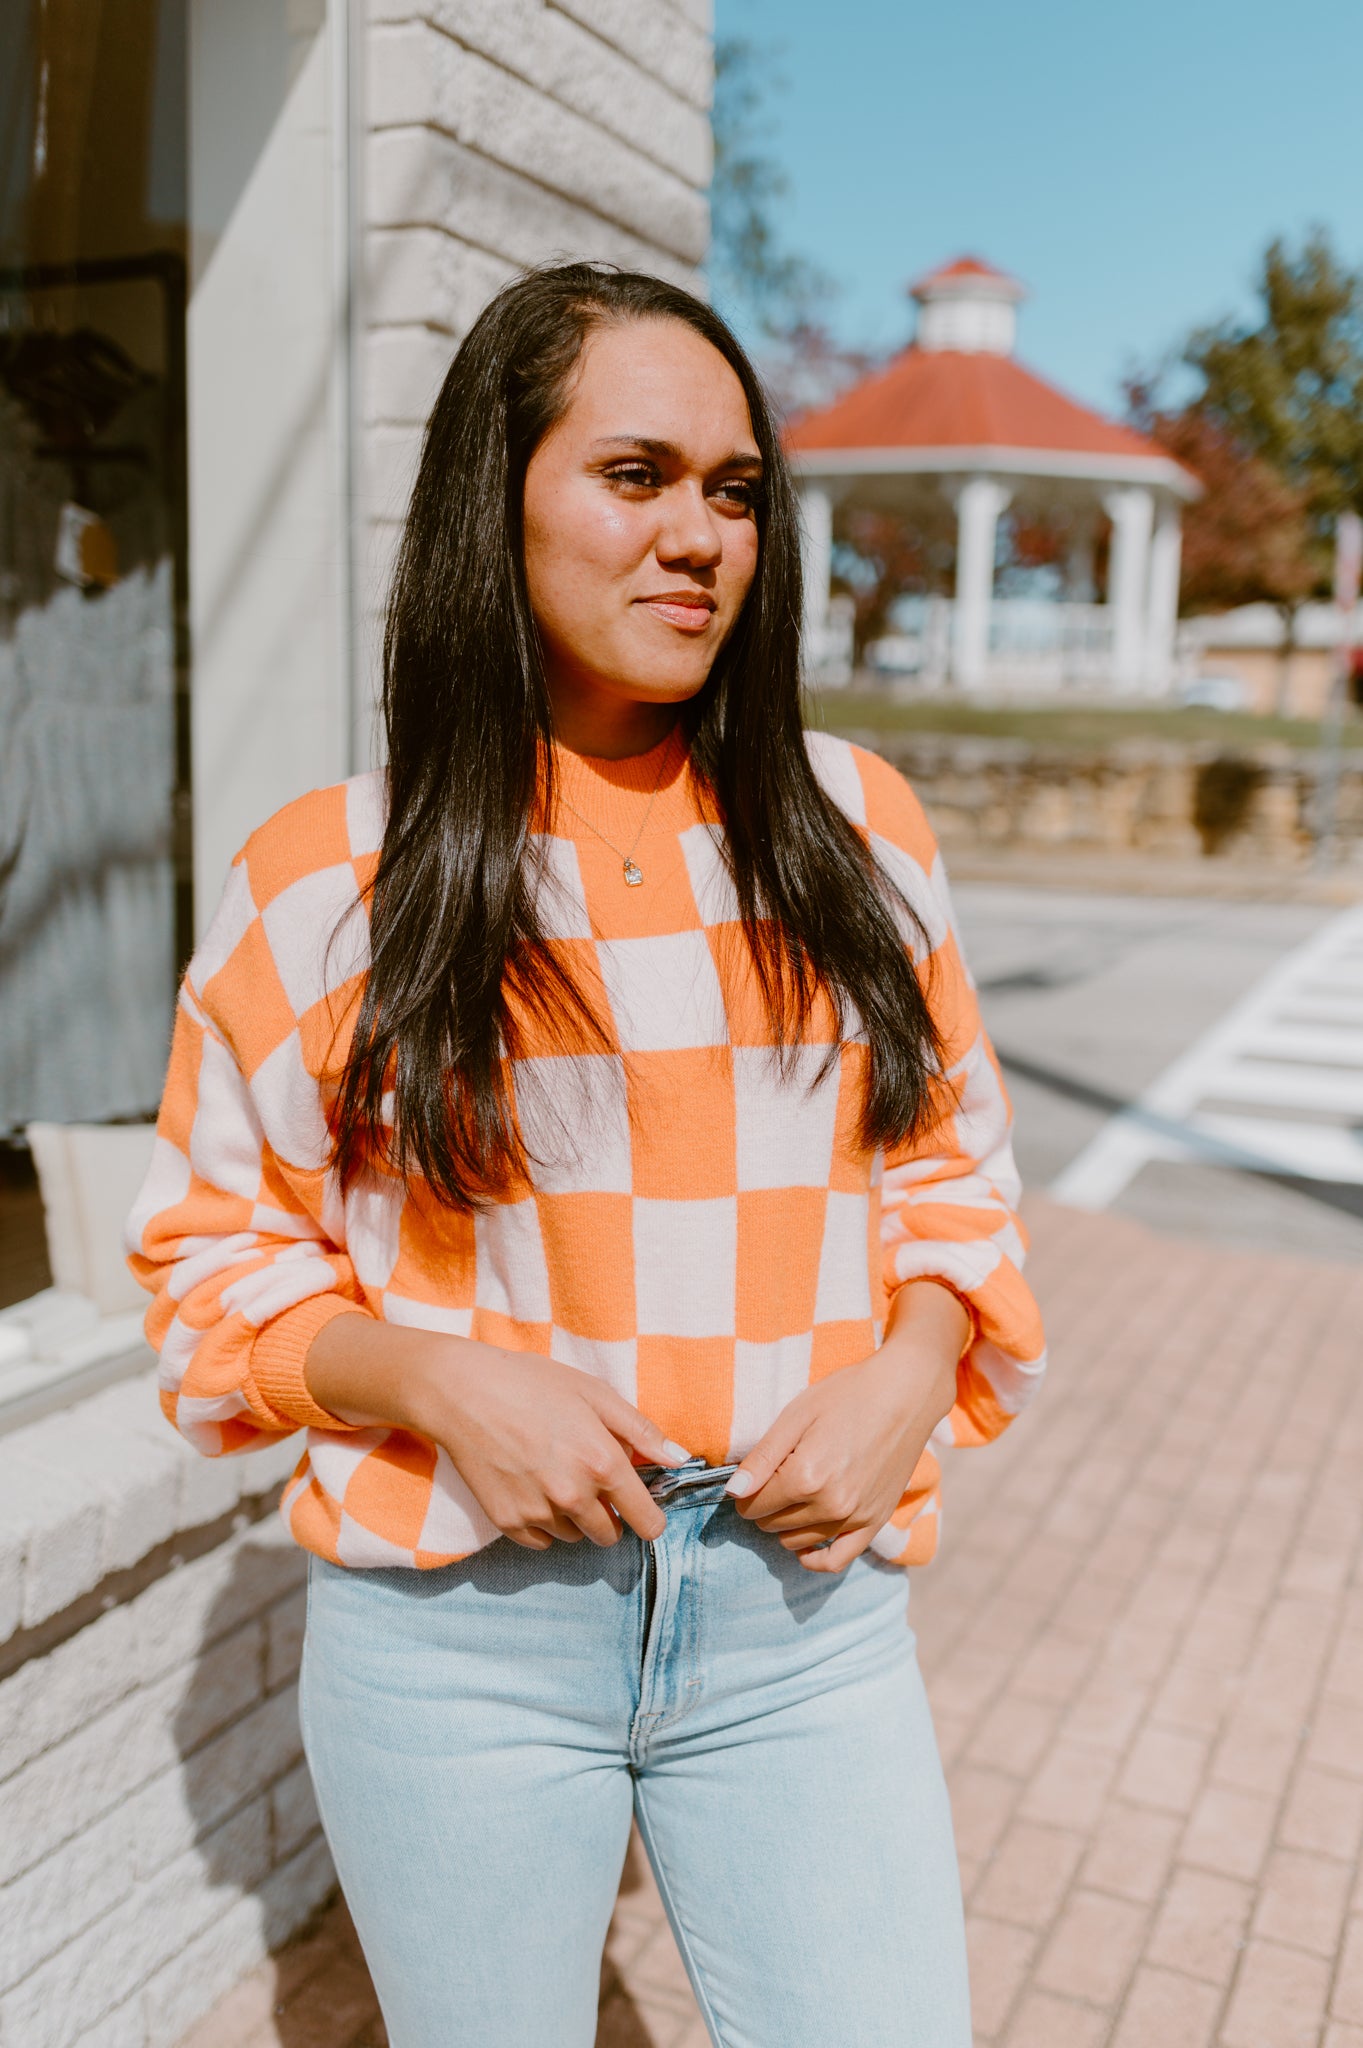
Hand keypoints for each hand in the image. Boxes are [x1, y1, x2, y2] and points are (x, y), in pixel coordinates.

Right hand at [305, 1317, 688, 1549]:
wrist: (462, 1392)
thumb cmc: (532, 1384)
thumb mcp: (594, 1393)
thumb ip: (640, 1431)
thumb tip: (679, 1459)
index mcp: (603, 1463)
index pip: (647, 1522)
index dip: (650, 1517)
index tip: (642, 1508)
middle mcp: (574, 1496)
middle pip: (610, 1535)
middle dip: (608, 1514)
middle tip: (587, 1478)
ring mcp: (538, 1513)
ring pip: (574, 1536)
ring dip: (573, 1517)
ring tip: (552, 1474)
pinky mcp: (507, 1522)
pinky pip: (541, 1541)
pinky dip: (542, 1523)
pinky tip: (530, 1487)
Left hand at [724, 1281, 967, 1572]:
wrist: (905, 1394)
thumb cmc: (847, 1395)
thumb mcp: (796, 1414)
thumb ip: (763, 1457)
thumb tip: (734, 1492)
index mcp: (806, 1476)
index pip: (753, 1506)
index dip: (745, 1492)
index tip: (753, 1476)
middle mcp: (830, 1504)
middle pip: (772, 1525)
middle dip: (765, 1505)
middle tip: (777, 1478)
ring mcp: (855, 1517)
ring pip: (797, 1542)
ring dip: (785, 1525)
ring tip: (794, 1494)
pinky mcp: (875, 1522)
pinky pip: (836, 1561)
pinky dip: (815, 1559)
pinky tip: (805, 1545)